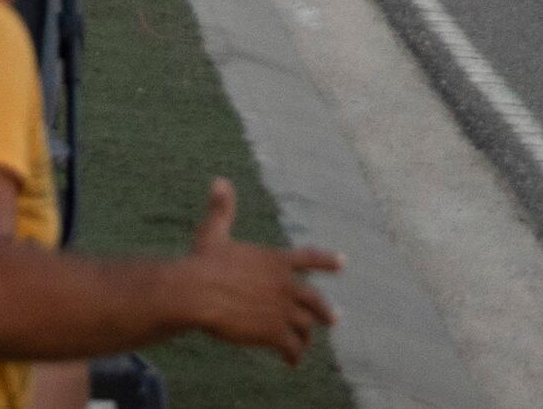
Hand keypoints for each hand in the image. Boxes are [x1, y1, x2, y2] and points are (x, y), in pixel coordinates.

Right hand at [170, 179, 341, 362]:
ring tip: (305, 348)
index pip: (310, 259)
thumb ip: (222, 209)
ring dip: (306, 338)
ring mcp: (282, 310)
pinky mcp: (274, 333)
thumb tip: (219, 180)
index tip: (344, 263)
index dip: (328, 261)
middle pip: (315, 300)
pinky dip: (294, 355)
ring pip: (305, 327)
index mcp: (276, 260)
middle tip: (335, 320)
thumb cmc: (204, 262)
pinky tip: (291, 363)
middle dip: (325, 312)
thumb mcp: (214, 231)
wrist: (199, 292)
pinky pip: (291, 347)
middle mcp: (285, 285)